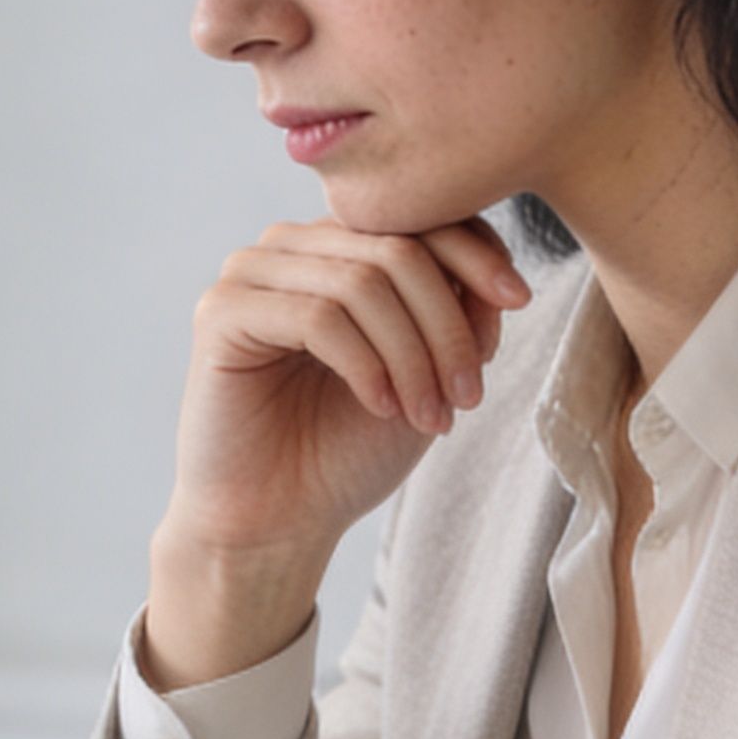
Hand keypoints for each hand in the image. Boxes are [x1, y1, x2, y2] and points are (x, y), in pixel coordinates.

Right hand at [143, 218, 528, 685]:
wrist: (277, 520)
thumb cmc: (346, 449)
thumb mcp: (427, 377)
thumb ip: (459, 318)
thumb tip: (497, 280)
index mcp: (336, 248)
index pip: (416, 218)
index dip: (476, 252)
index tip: (517, 300)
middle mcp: (290, 247)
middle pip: (395, 248)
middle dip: (447, 324)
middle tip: (469, 395)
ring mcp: (249, 275)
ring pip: (361, 282)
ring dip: (412, 355)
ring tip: (429, 415)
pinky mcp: (219, 313)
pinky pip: (316, 317)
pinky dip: (365, 365)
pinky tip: (380, 405)